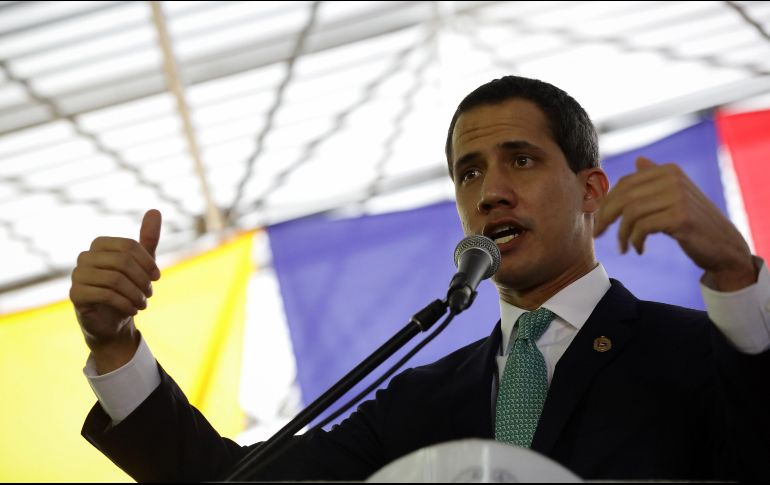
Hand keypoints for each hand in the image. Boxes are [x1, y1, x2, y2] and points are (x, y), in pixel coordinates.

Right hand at [70, 209, 161, 372]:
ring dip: (135, 294)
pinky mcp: (75, 294)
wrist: (112, 320)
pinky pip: (105, 295)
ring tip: (143, 303)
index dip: (147, 262)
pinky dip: (125, 303)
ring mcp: (77, 275)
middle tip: (150, 293)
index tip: (157, 277)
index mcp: (100, 245)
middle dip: (142, 279)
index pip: (129, 246)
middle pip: (122, 261)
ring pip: (115, 279)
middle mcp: (85, 256)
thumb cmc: (127, 287)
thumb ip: (148, 238)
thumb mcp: (142, 263)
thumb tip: (155, 210)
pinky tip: (133, 310)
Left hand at [593, 157, 755, 290]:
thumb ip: (656, 179)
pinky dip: (635, 241)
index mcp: (669, 171)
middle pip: (624, 196)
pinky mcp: (681, 217)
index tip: (599, 219)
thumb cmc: (693, 221)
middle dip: (606, 217)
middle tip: (599, 234)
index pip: (625, 183)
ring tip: (622, 247)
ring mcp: (678, 196)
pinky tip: (638, 249)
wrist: (723, 245)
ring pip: (631, 213)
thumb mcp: (674, 196)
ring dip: (621, 234)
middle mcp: (674, 179)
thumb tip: (638, 160)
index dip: (606, 202)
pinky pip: (643, 228)